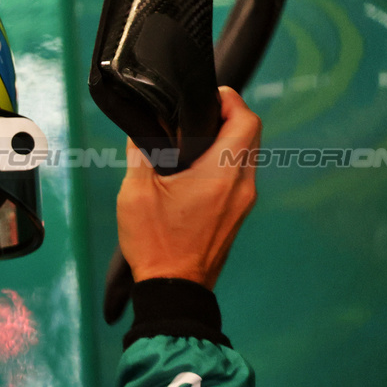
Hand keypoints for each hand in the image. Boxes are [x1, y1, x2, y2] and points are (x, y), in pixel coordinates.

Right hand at [117, 86, 260, 288]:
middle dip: (226, 116)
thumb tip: (142, 130)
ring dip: (225, 140)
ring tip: (190, 140)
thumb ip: (141, 153)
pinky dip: (223, 162)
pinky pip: (239, 175)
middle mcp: (241, 186)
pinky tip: (194, 169)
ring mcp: (243, 202)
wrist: (173, 289)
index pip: (246, 120)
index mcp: (221, 175)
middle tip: (194, 115)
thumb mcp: (136, 193)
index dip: (228, 100)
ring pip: (247, 154)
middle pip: (250, 133)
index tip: (205, 97)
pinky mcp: (237, 214)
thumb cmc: (157, 246)